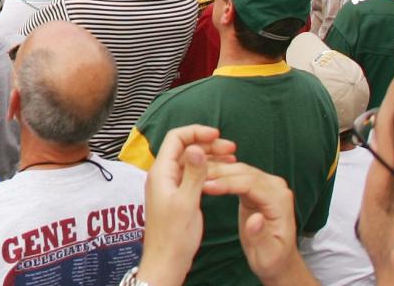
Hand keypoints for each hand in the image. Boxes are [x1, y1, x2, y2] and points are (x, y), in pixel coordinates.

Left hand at [140, 126, 236, 283]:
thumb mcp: (187, 202)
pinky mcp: (176, 195)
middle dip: (207, 143)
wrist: (166, 261)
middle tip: (232, 149)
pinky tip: (222, 173)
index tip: (218, 135)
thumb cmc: (174, 236)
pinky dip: (206, 169)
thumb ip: (193, 173)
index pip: (176, 138)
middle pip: (183, 147)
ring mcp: (169, 185)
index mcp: (161, 172)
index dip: (196, 132)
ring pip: (189, 160)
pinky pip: (191, 174)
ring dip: (209, 156)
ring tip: (232, 158)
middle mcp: (162, 175)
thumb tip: (196, 147)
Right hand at [205, 161, 316, 285]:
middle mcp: (276, 188)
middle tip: (191, 175)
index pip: (251, 184)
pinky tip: (203, 176)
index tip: (204, 185)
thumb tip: (255, 218)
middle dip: (218, 173)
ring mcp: (267, 185)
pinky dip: (220, 174)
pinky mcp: (257, 186)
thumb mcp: (267, 253)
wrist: (277, 258)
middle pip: (244, 172)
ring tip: (193, 173)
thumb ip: (260, 235)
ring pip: (239, 170)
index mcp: (280, 202)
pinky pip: (237, 175)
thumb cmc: (272, 258)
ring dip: (216, 170)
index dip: (227, 183)